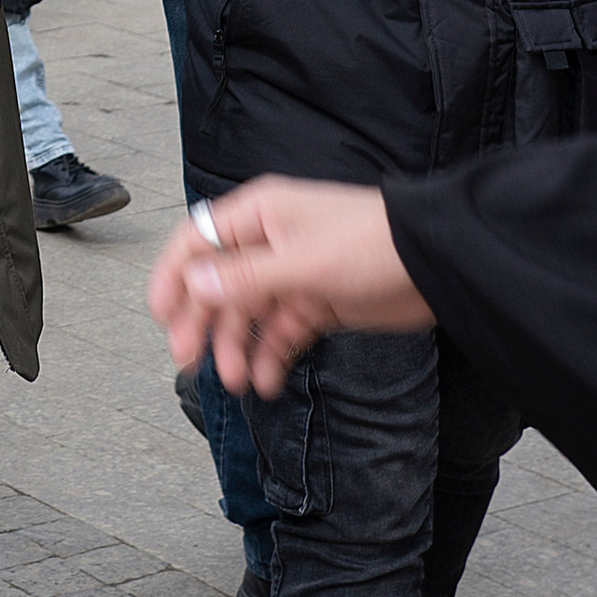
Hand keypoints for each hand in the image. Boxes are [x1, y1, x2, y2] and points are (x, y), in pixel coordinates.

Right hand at [147, 176, 429, 399]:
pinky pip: (281, 333)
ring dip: (237, 347)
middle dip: (202, 323)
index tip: (160, 317)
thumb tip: (193, 285)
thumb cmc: (371, 245)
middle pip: (218, 284)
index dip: (173, 277)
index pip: (197, 241)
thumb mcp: (302, 263)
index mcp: (258, 215)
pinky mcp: (317, 303)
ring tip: (236, 381)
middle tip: (188, 361)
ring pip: (248, 314)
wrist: (436, 266)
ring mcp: (293, 274)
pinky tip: (267, 381)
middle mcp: (270, 241)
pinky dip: (270, 357)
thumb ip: (245, 277)